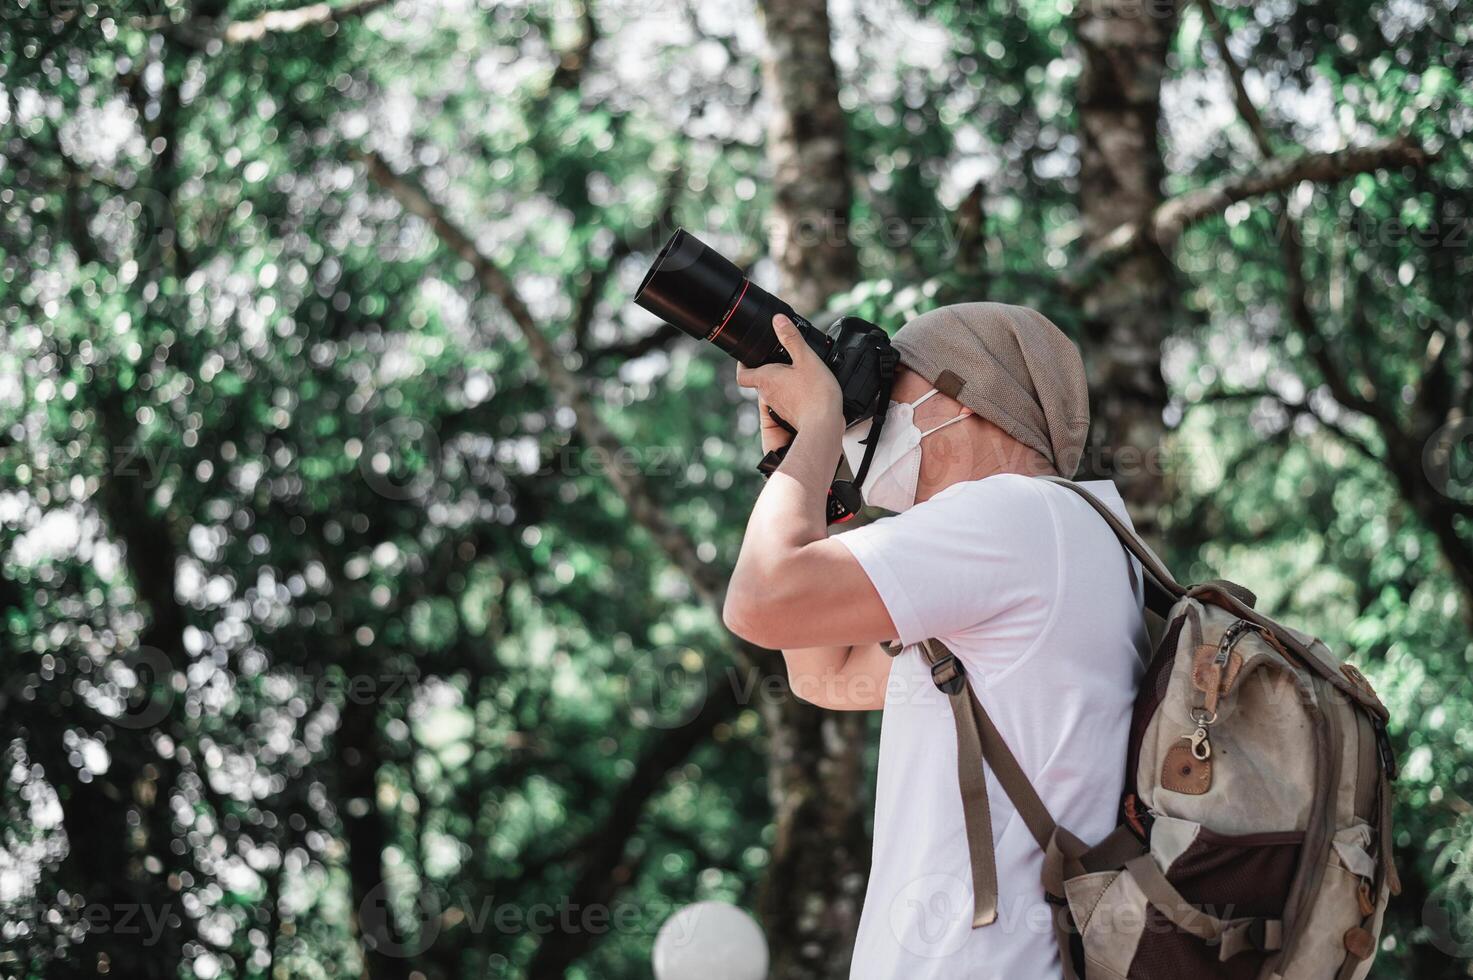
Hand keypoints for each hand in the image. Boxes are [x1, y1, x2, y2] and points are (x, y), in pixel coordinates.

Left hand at [737, 315, 843, 442]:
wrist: (824, 425)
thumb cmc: (815, 394)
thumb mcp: (806, 359)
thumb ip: (791, 338)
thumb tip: (777, 320)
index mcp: (766, 379)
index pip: (743, 374)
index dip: (742, 365)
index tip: (748, 356)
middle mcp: (768, 395)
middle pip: (760, 380)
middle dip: (769, 369)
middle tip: (782, 358)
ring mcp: (778, 407)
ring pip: (774, 390)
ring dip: (782, 381)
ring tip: (798, 372)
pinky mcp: (790, 415)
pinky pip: (786, 400)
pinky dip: (792, 393)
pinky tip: (807, 388)